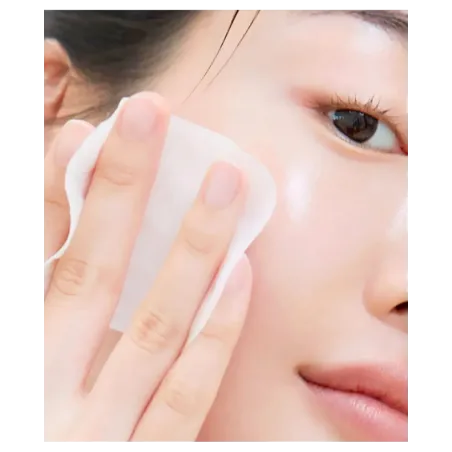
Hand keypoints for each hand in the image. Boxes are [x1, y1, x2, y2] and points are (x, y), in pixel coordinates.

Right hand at [43, 92, 251, 441]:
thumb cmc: (28, 426)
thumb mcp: (21, 364)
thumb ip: (34, 299)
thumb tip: (51, 244)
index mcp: (16, 350)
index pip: (37, 252)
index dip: (55, 191)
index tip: (83, 135)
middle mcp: (47, 381)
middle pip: (91, 266)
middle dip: (121, 187)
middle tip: (151, 115)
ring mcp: (96, 426)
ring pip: (150, 321)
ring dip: (189, 247)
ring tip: (222, 182)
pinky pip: (184, 396)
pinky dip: (213, 335)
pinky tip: (241, 277)